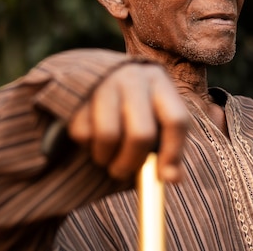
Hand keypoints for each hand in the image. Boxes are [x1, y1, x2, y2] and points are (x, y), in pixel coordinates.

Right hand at [68, 63, 187, 182]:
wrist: (93, 74)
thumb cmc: (132, 104)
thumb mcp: (154, 115)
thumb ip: (166, 147)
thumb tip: (173, 179)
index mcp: (159, 82)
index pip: (175, 120)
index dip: (173, 153)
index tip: (165, 178)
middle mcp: (133, 78)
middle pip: (141, 134)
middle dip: (131, 162)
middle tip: (122, 171)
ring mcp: (103, 83)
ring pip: (108, 136)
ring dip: (105, 158)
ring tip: (105, 157)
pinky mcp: (76, 92)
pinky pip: (82, 133)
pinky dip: (85, 145)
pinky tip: (90, 138)